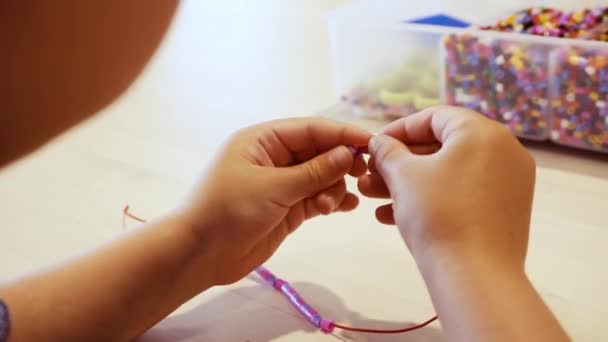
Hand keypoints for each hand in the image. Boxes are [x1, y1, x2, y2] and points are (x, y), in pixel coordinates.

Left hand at [180, 118, 371, 284]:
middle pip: (319, 151)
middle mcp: (274, 158)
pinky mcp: (287, 209)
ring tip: (329, 205)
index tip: (372, 142)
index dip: (342, 134)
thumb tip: (348, 153)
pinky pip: (316, 197)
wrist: (199, 255)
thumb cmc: (227, 211)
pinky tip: (346, 207)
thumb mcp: (272, 187)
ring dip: (333, 187)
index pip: (311, 129)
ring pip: (321, 176)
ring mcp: (281, 184)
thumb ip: (314, 172)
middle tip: (362, 175)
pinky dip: (331, 200)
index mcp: (263, 140)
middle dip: (340, 162)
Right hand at [358, 106, 535, 271]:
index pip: (435, 117)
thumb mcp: (403, 176)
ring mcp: (509, 183)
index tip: (374, 145)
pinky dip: (431, 199)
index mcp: (483, 133)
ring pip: (449, 173)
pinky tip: (393, 216)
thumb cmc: (437, 215)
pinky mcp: (505, 211)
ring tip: (373, 198)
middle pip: (442, 146)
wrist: (475, 277)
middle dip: (399, 162)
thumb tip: (379, 142)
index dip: (398, 130)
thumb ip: (388, 151)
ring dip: (408, 183)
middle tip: (370, 175)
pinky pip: (463, 193)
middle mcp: (504, 151)